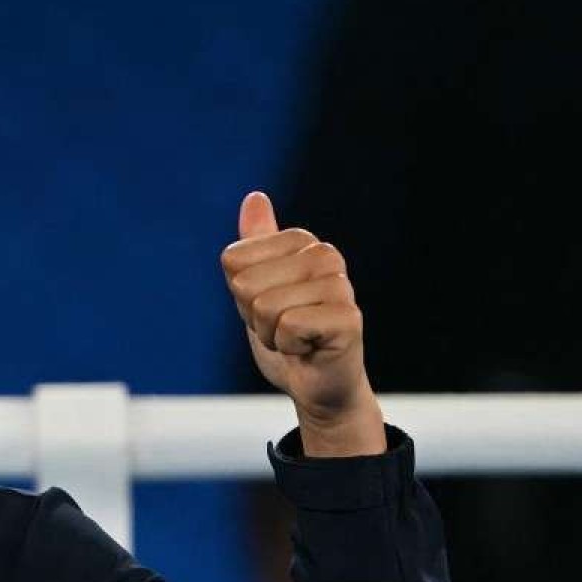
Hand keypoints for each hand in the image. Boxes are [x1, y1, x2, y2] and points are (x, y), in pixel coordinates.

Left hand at [221, 191, 376, 425]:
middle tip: (282, 328)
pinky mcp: (348, 318)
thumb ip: (253, 246)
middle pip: (246, 285)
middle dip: (254, 318)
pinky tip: (309, 349)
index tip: (268, 308)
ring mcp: (341, 286)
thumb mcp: (256, 288)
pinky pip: (288, 327)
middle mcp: (325, 256)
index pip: (233, 261)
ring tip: (296, 339)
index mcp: (301, 242)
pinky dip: (289, 348)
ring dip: (271, 336)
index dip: (240, 295)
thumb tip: (255, 197)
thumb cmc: (287, 335)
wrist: (316, 384)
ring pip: (265, 308)